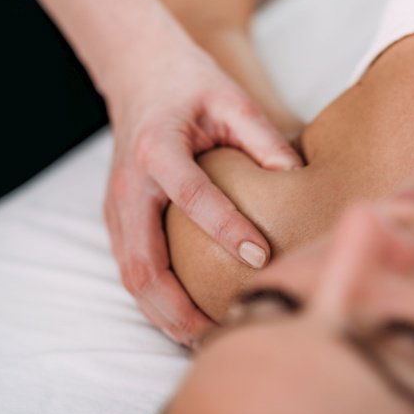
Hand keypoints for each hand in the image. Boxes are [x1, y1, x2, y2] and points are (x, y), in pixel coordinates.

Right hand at [103, 11, 301, 345]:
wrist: (138, 72)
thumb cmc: (188, 84)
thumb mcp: (229, 97)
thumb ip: (262, 136)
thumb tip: (297, 181)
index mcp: (157, 148)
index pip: (191, 196)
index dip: (225, 227)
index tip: (261, 255)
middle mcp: (129, 184)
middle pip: (143, 262)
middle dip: (179, 306)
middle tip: (223, 332)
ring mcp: (116, 206)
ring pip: (132, 278)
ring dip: (164, 316)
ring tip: (206, 341)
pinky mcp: (117, 219)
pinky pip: (131, 271)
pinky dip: (155, 303)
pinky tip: (187, 320)